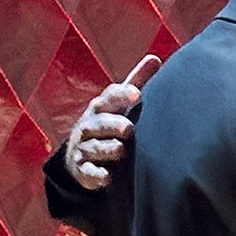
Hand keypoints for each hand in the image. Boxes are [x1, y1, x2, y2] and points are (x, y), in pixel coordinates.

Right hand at [66, 56, 160, 189]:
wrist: (80, 152)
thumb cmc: (108, 121)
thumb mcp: (119, 103)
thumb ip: (136, 82)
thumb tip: (155, 57)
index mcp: (101, 108)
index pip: (108, 98)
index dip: (120, 95)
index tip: (136, 93)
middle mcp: (89, 126)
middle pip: (98, 123)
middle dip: (112, 125)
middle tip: (128, 128)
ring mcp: (84, 147)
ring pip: (93, 147)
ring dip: (105, 149)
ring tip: (120, 150)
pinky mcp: (83, 169)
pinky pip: (88, 172)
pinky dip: (96, 175)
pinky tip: (107, 177)